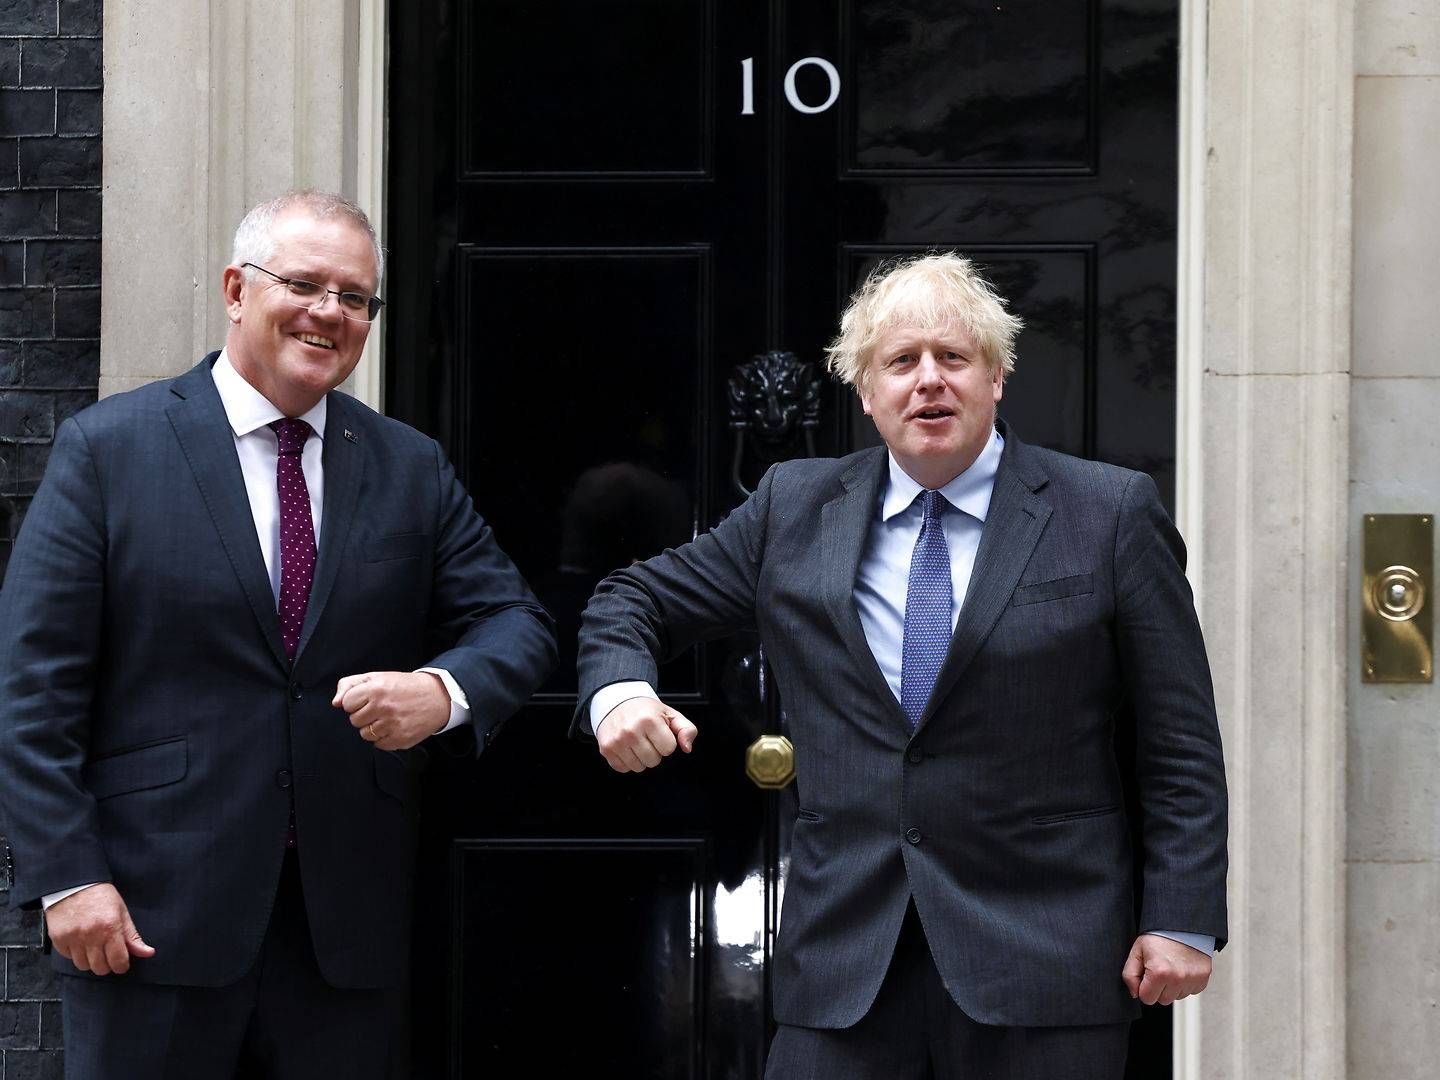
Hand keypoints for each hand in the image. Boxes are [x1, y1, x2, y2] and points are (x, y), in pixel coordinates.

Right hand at [46, 883, 154, 975]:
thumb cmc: (101, 897)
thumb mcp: (122, 912)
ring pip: (83, 966)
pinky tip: (80, 942)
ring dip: (90, 961)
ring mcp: (72, 938)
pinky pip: (69, 958)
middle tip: (108, 955)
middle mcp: (90, 936)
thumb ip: (132, 936)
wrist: (73, 884)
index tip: (122, 963)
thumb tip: (148, 953)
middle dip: (107, 965)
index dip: (122, 966)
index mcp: (110, 928)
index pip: (118, 961)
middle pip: (100, 968)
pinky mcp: (58, 939)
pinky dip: (76, 954)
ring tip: (94, 948)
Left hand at [334, 671, 449, 749]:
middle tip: (380, 708)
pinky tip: (395, 726)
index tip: (368, 698)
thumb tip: (336, 703)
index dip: (356, 701)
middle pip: (354, 720)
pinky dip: (384, 738)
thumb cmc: (405, 687)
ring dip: (373, 727)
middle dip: (364, 715)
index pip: (347, 703)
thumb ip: (350, 685)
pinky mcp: (400, 738)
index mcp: (376, 688)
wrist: (437, 697)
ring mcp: (392, 724)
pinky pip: (379, 745)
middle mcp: (383, 707)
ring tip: (388, 717)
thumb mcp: (377, 676)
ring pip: (365, 734)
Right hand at [596, 697, 696, 772]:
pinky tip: (627, 747)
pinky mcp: (606, 749)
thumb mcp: (670, 714)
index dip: (666, 742)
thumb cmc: (645, 710)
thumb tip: (687, 748)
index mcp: (649, 720)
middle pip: (654, 761)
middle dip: (654, 751)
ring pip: (639, 767)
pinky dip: (627, 761)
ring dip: (641, 758)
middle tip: (647, 738)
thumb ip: (686, 729)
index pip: (669, 749)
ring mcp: (617, 741)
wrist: (616, 702)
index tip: (659, 733)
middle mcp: (631, 731)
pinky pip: (623, 768)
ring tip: (637, 742)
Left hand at [1122, 933, 1211, 1004]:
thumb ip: (1130, 975)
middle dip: (1158, 988)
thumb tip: (1135, 993)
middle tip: (1159, 968)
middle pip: (1162, 1000)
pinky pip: (1190, 991)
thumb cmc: (1159, 936)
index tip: (1147, 974)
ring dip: (1172, 986)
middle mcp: (1177, 978)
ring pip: (1176, 997)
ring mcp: (1192, 980)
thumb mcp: (1137, 951)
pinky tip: (1181, 968)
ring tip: (1171, 967)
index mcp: (1159, 972)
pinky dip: (1185, 983)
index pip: (1147, 999)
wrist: (1182, 925)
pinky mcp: (1203, 979)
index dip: (1144, 987)